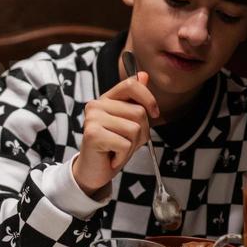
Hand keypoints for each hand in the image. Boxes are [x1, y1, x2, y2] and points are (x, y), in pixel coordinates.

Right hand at [72, 73, 160, 196]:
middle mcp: (96, 105)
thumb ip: (136, 100)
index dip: (149, 98)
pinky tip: (112, 157)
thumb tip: (143, 75)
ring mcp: (92, 119)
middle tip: (125, 142)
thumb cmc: (113, 147)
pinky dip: (124, 156)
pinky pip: (126, 144)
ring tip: (118, 149)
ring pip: (135, 129)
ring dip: (132, 146)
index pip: (132, 84)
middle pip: (139, 112)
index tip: (154, 114)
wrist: (94, 171)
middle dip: (141, 132)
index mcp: (106, 99)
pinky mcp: (93, 134)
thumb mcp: (129, 122)